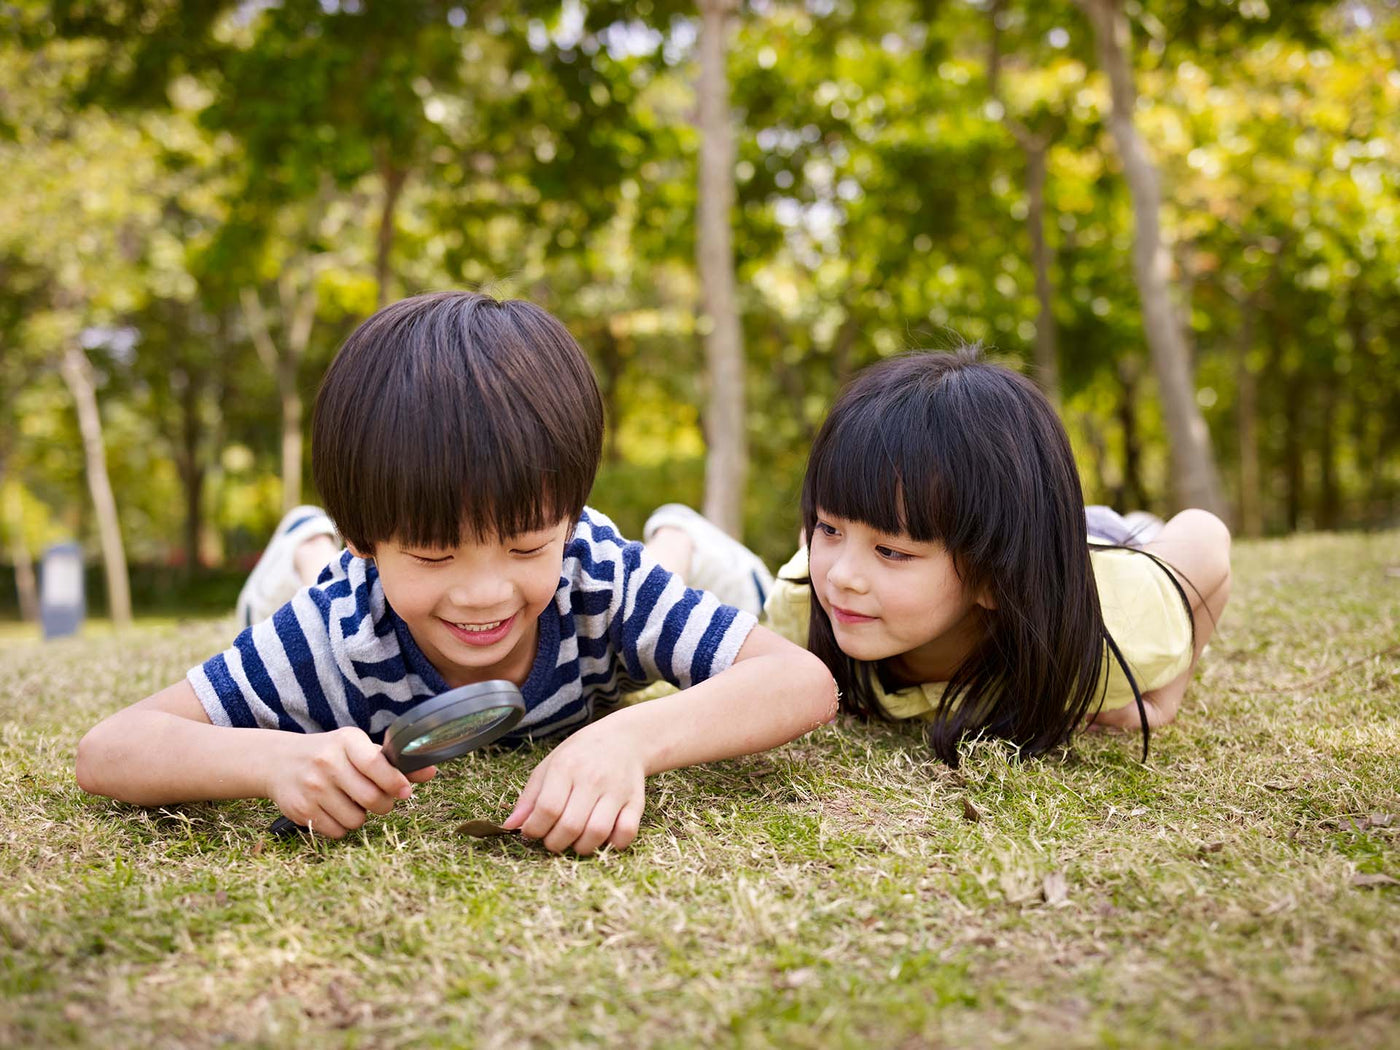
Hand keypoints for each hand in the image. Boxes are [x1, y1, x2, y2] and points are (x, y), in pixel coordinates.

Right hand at [264, 726, 436, 837]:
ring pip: (356, 819)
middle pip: (371, 798)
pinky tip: (335, 810)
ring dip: (362, 816)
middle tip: (380, 800)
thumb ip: (393, 762)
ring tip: (352, 802)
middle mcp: (327, 762)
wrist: (280, 762)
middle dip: (383, 804)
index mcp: (346, 741)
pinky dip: (343, 826)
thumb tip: (431, 771)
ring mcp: (312, 787)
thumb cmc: (331, 754)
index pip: (375, 763)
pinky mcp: (301, 810)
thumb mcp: (358, 749)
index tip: (405, 791)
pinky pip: (338, 831)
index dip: (395, 782)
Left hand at [502, 721, 645, 853]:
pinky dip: (613, 843)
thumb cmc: (581, 755)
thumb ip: (530, 797)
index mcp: (567, 767)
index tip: (531, 832)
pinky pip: (626, 833)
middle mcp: (593, 778)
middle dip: (555, 843)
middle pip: (570, 825)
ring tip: (575, 840)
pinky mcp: (636, 802)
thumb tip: (510, 826)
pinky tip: (602, 837)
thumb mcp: (549, 765)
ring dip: (581, 847)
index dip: (534, 829)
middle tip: (552, 840)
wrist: (625, 739)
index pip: (547, 808)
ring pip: (597, 833)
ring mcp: (617, 791)